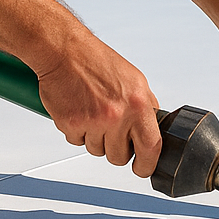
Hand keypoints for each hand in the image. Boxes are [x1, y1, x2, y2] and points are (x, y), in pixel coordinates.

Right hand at [34, 37, 162, 177]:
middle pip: (119, 156)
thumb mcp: (134, 79)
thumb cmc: (96, 60)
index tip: (142, 168)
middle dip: (115, 148)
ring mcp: (93, 122)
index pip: (151, 147)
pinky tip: (79, 110)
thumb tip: (153, 129)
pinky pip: (77, 142)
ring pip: (97, 151)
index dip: (147, 164)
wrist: (65, 51)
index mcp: (138, 104)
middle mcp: (117, 115)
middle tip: (110, 128)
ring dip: (95, 138)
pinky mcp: (71, 124)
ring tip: (92, 112)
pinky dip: (77, 131)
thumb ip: (145, 106)